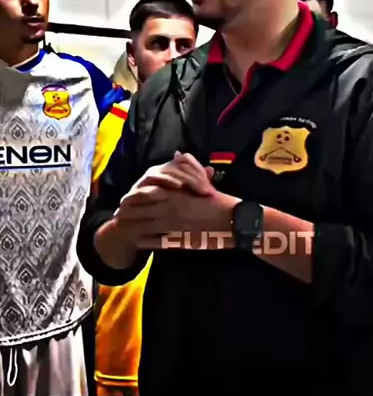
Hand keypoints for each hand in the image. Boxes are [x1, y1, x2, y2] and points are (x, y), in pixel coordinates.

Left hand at [94, 156, 234, 267]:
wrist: (233, 222)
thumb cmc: (220, 201)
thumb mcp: (204, 181)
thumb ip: (189, 167)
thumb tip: (177, 153)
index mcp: (176, 194)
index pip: (147, 194)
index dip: (133, 197)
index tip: (123, 200)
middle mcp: (171, 209)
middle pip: (143, 211)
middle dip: (129, 213)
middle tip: (117, 216)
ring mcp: (174, 225)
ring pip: (147, 226)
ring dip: (133, 227)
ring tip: (123, 228)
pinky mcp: (179, 240)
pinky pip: (158, 241)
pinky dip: (146, 241)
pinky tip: (138, 242)